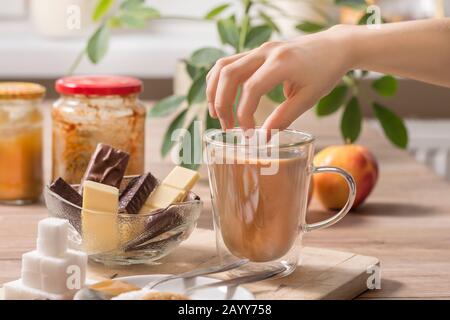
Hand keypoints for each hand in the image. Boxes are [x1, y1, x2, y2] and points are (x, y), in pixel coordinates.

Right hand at [206, 26, 352, 129]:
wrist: (334, 46)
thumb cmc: (326, 71)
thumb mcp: (309, 97)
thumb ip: (284, 117)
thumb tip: (264, 137)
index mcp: (281, 62)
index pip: (251, 89)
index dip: (245, 114)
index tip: (248, 133)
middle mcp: (266, 52)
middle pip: (229, 74)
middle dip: (222, 103)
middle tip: (227, 127)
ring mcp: (259, 49)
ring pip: (223, 66)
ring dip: (215, 91)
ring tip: (218, 114)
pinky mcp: (257, 52)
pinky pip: (229, 63)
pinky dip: (220, 81)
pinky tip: (221, 97)